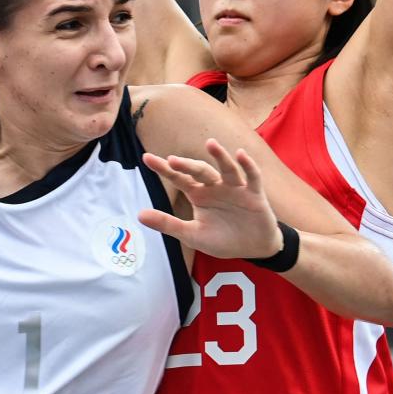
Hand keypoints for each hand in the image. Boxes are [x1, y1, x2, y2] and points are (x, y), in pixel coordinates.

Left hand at [139, 139, 282, 259]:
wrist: (253, 249)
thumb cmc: (222, 239)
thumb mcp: (191, 235)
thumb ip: (167, 224)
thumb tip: (138, 215)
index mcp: (198, 194)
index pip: (178, 178)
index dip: (164, 168)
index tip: (146, 158)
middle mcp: (214, 187)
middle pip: (200, 171)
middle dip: (187, 165)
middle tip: (171, 160)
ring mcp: (234, 188)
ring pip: (226, 168)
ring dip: (219, 156)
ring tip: (211, 143)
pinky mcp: (254, 195)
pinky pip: (252, 177)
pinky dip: (247, 166)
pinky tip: (241, 154)